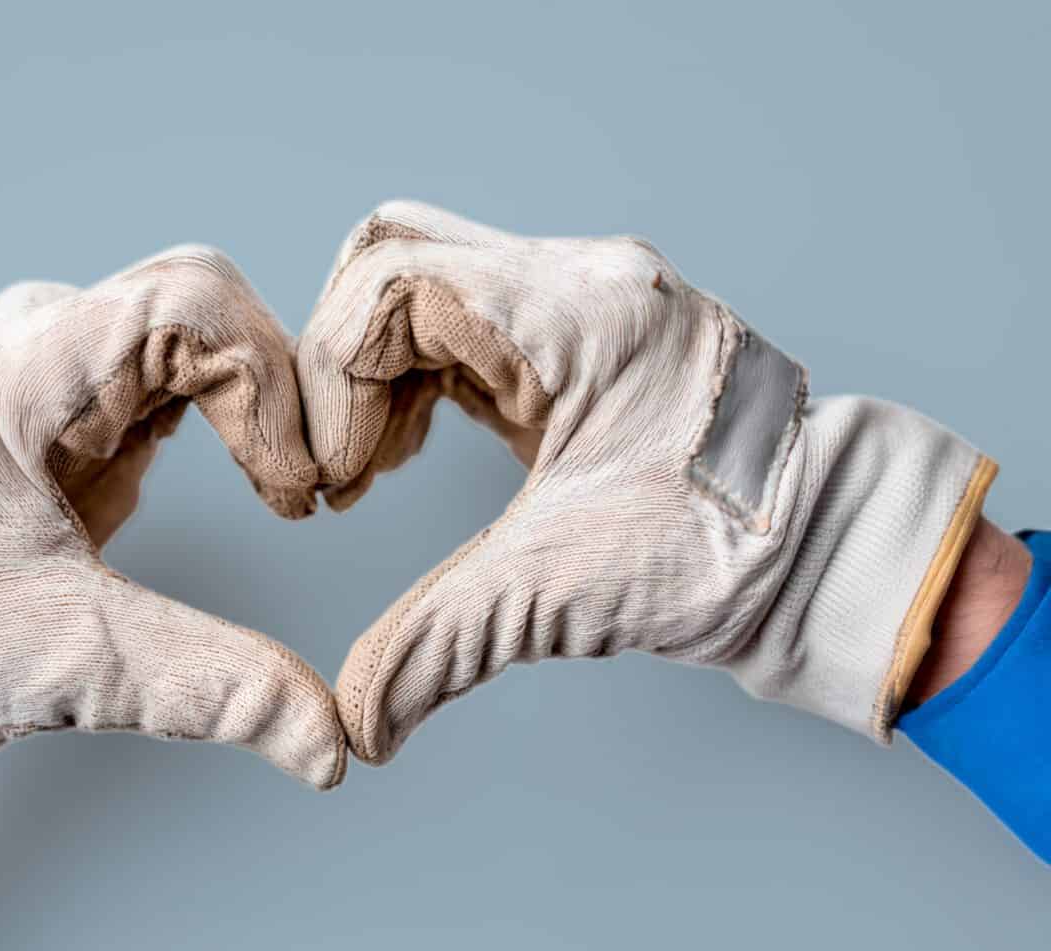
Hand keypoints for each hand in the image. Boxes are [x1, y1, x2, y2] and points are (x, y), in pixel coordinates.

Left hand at [0, 246, 345, 813]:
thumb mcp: (75, 664)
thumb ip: (209, 690)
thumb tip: (333, 748)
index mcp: (7, 377)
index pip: (182, 305)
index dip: (268, 386)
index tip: (295, 492)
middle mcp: (26, 338)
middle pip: (198, 299)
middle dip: (277, 385)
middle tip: (314, 490)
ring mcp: (48, 353)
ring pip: (195, 323)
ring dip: (258, 397)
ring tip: (292, 492)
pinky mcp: (72, 388)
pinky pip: (180, 361)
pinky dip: (236, 411)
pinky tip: (257, 486)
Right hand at [291, 201, 997, 763]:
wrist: (832, 552)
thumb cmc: (730, 554)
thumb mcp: (561, 594)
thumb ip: (437, 646)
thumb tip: (357, 726)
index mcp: (580, 314)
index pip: (395, 281)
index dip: (334, 377)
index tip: (336, 477)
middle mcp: (581, 279)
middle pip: (396, 254)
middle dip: (341, 361)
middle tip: (339, 463)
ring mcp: (584, 297)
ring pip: (424, 276)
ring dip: (373, 370)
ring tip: (368, 470)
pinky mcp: (582, 332)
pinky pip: (463, 315)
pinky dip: (413, 378)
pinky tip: (406, 454)